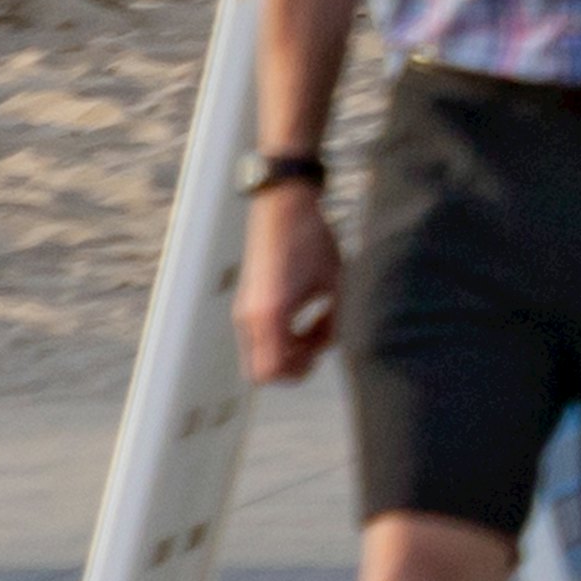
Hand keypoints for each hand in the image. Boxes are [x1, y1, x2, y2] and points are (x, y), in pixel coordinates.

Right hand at [237, 183, 342, 385]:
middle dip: (293, 364)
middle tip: (321, 345)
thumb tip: (331, 346)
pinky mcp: (249, 302)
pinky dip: (283, 335)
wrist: (285, 208)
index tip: (321, 356)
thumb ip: (335, 320)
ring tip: (322, 326)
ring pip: (261, 354)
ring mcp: (245, 310)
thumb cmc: (312, 240)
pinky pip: (262, 336)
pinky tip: (311, 315)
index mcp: (271, 313)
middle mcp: (250, 316)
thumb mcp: (335, 282)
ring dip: (290, 349)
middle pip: (261, 369)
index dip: (298, 373)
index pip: (270, 370)